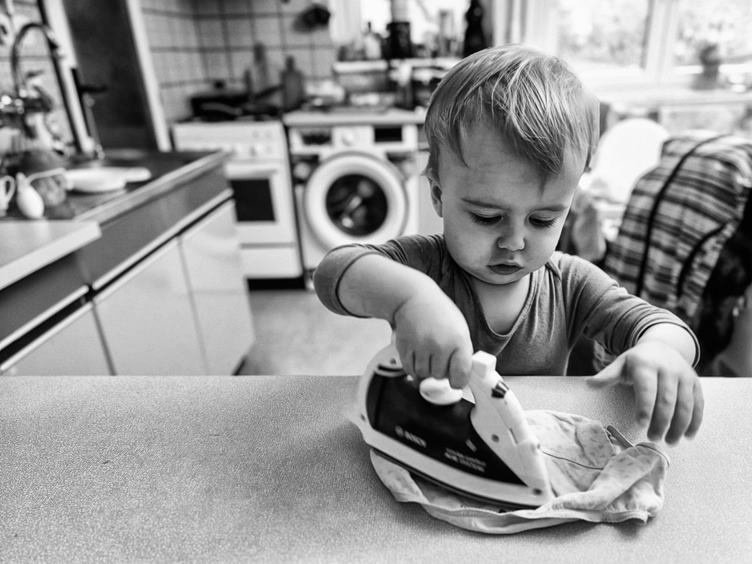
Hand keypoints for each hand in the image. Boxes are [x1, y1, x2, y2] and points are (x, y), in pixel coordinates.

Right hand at [392, 293, 472, 388]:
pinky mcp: (405, 347)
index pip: (461, 374)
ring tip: (427, 352)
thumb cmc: (439, 313)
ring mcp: (421, 346)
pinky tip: (417, 353)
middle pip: (440, 376)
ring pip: (423, 374)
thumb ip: (461, 353)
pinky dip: (412, 366)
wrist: (414, 298)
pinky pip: (409, 369)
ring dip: (425, 368)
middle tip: (438, 355)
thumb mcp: (459, 329)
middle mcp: (440, 344)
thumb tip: (461, 376)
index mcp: (458, 340)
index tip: (457, 380)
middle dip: (439, 369)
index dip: (459, 381)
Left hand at [586, 341, 703, 443]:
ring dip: (679, 425)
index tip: (641, 424)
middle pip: (667, 399)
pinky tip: (688, 435)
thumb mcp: (620, 364)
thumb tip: (589, 384)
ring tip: (670, 441)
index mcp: (646, 365)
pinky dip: (695, 421)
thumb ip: (607, 376)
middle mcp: (668, 369)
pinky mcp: (695, 383)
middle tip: (654, 438)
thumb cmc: (637, 361)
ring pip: (685, 404)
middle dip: (662, 421)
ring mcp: (684, 376)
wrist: (663, 346)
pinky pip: (698, 404)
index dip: (645, 407)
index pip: (647, 388)